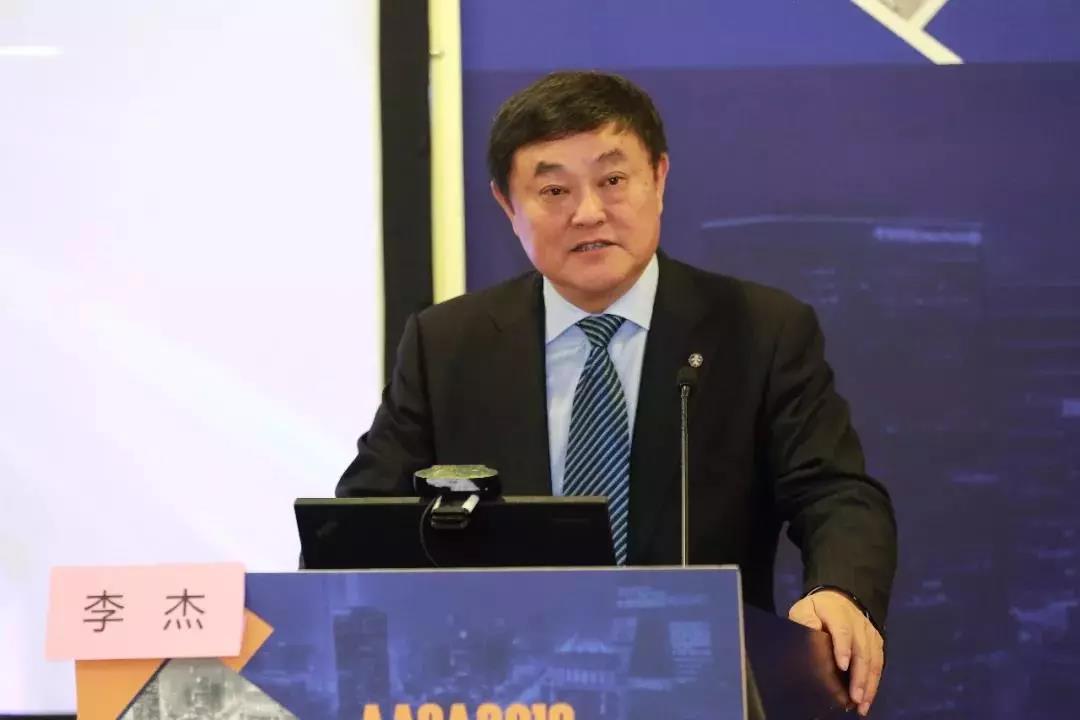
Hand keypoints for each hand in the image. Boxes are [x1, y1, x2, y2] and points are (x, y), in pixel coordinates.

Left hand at [788, 590, 883, 716]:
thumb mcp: (804, 609)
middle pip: (862, 650)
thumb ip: (806, 620)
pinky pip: (879, 663)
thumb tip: (811, 631)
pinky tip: (867, 698)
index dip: (843, 648)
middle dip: (859, 675)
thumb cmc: (817, 610)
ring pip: (874, 660)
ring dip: (869, 683)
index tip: (842, 667)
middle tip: (854, 697)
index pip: (843, 630)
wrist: (838, 599)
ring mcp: (870, 633)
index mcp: (837, 612)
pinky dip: (874, 682)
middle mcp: (858, 623)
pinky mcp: (877, 642)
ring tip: (862, 704)